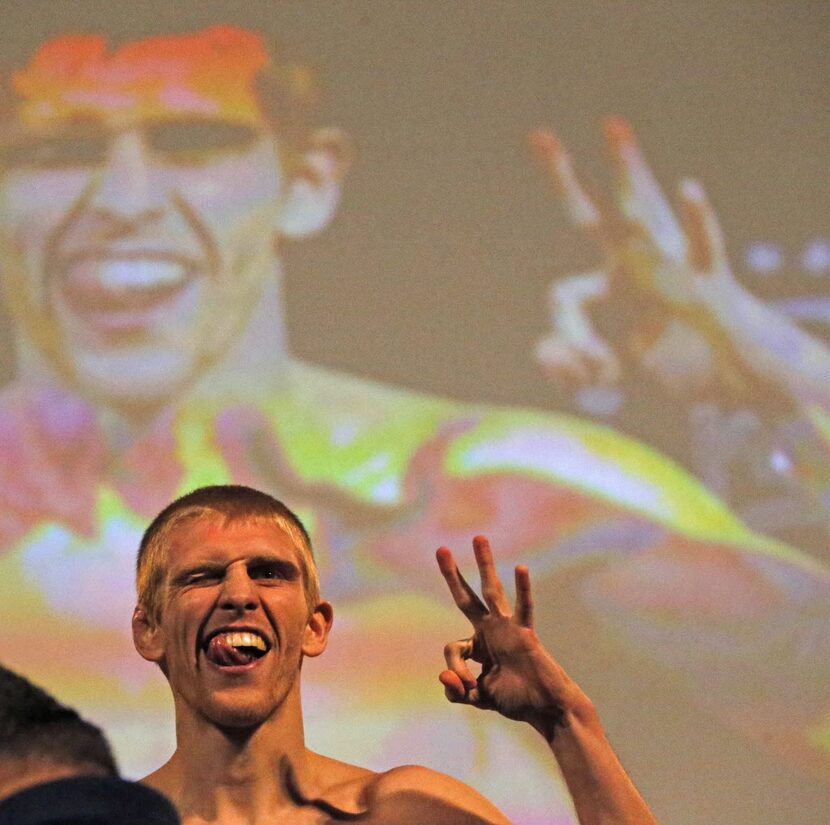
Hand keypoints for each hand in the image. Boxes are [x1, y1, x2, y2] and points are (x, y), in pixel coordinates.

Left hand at [436, 536, 587, 738]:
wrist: (546, 709)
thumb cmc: (516, 701)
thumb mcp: (478, 698)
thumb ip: (457, 692)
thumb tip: (443, 676)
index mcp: (478, 644)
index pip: (453, 648)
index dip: (455, 669)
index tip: (465, 686)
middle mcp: (490, 630)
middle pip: (466, 597)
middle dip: (452, 575)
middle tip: (440, 550)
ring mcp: (507, 628)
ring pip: (492, 590)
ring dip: (485, 564)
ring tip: (479, 539)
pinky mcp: (525, 632)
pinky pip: (524, 607)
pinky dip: (523, 589)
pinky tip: (521, 569)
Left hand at [531, 120, 735, 397]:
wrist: (731, 361)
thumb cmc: (672, 352)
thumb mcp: (612, 369)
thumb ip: (571, 364)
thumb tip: (543, 353)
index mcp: (608, 281)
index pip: (564, 297)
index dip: (571, 337)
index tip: (590, 367)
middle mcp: (633, 261)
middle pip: (591, 215)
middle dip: (564, 180)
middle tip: (539, 137)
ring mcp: (669, 263)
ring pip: (642, 211)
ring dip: (628, 169)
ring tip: (611, 127)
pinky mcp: (708, 276)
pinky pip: (703, 243)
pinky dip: (697, 218)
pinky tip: (688, 190)